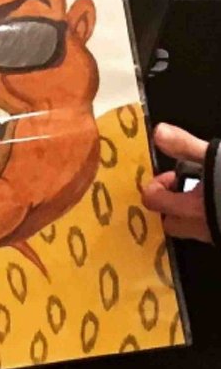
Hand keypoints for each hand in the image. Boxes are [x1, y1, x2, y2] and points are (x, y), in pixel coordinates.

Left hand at [141, 122, 210, 242]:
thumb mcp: (214, 157)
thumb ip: (186, 146)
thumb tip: (158, 131)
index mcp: (192, 208)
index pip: (154, 201)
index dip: (157, 186)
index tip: (171, 176)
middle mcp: (202, 229)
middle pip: (171, 224)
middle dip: (172, 208)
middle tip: (184, 190)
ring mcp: (215, 237)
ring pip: (193, 232)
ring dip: (192, 217)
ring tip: (203, 197)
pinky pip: (210, 233)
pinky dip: (209, 221)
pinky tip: (217, 206)